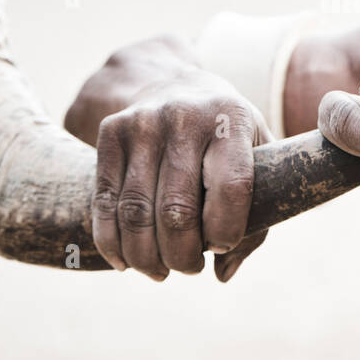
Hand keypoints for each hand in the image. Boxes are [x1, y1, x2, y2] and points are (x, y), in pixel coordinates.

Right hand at [72, 39, 269, 281]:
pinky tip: (126, 261)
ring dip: (147, 258)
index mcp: (231, 119)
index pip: (231, 188)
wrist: (174, 86)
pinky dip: (112, 244)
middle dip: (183, 256)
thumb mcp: (256, 161)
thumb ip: (256, 218)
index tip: (222, 246)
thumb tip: (224, 273)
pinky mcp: (110, 132)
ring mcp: (142, 122)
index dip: (227, 232)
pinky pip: (104, 203)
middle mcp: (185, 116)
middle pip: (176, 210)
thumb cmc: (225, 139)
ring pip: (135, 213)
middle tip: (190, 267)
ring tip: (160, 270)